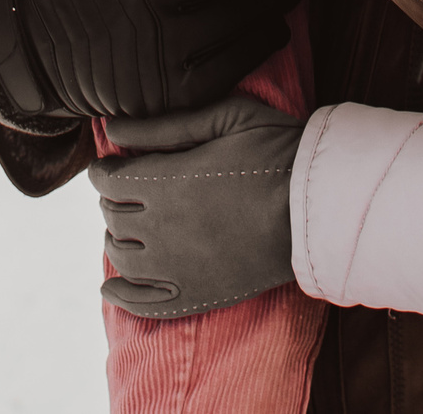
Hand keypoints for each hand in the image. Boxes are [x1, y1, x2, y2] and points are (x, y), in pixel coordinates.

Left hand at [91, 95, 303, 318]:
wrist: (319, 207)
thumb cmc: (278, 151)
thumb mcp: (225, 118)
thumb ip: (164, 125)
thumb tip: (111, 128)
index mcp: (166, 182)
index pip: (108, 180)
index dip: (103, 169)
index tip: (111, 164)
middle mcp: (162, 228)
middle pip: (112, 217)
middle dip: (112, 200)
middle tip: (126, 190)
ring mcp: (177, 267)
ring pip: (121, 258)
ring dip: (116, 239)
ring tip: (126, 228)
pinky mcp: (197, 295)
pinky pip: (143, 304)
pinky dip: (120, 296)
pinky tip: (111, 288)